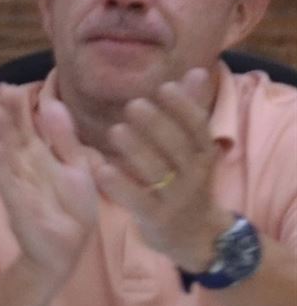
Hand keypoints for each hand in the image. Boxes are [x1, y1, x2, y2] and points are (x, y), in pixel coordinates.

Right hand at [0, 92, 102, 281]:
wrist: (65, 248)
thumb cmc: (69, 209)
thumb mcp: (75, 167)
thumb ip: (63, 139)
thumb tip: (53, 104)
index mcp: (39, 158)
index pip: (26, 127)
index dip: (18, 108)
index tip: (9, 86)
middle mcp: (25, 168)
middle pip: (14, 136)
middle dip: (7, 115)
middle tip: (0, 89)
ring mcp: (19, 185)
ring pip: (7, 156)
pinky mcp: (18, 204)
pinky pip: (8, 180)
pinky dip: (1, 164)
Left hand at [98, 65, 233, 270]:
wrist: (196, 234)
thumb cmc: (186, 181)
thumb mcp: (193, 149)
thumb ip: (189, 112)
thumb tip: (194, 71)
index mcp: (203, 152)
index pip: (197, 126)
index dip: (183, 106)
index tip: (164, 86)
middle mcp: (194, 174)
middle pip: (178, 146)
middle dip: (158, 124)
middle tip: (133, 104)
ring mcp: (176, 197)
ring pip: (159, 172)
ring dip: (138, 150)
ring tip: (116, 130)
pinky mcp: (157, 218)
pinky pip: (139, 201)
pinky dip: (121, 186)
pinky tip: (102, 170)